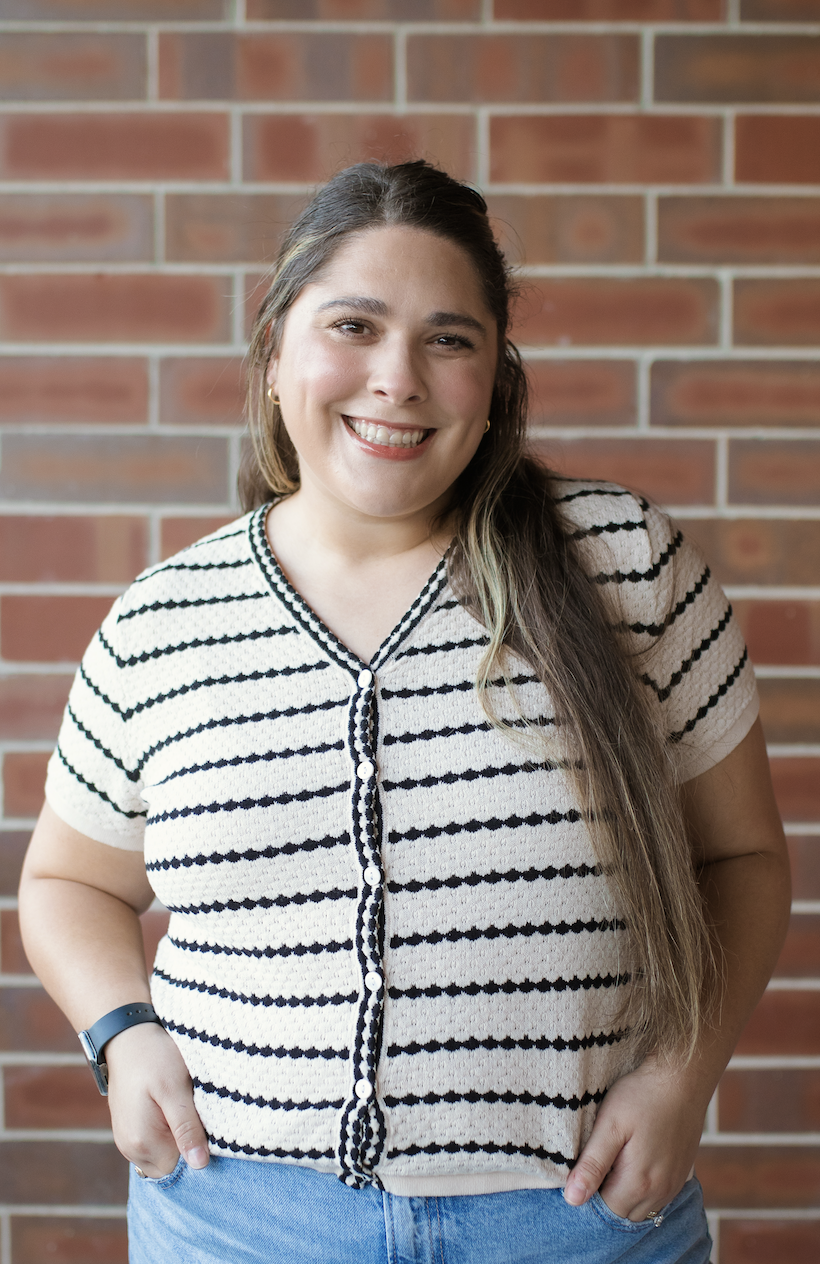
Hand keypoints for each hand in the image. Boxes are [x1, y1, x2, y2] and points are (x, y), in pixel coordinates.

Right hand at [104, 1021, 208, 1177]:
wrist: (125, 1036)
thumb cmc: (153, 1058)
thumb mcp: (175, 1089)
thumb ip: (186, 1128)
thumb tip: (199, 1165)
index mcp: (142, 1143)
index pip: (181, 1168)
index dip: (198, 1150)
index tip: (207, 1125)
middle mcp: (131, 1149)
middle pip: (171, 1165)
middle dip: (188, 1145)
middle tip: (196, 1112)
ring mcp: (127, 1141)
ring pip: (164, 1155)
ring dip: (178, 1137)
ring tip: (183, 1107)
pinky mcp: (129, 1130)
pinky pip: (154, 1144)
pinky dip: (167, 1131)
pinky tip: (172, 1107)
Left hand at [563, 1059, 707, 1220]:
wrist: (683, 1079)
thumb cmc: (642, 1096)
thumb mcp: (610, 1125)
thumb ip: (592, 1164)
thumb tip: (573, 1199)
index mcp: (639, 1184)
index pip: (605, 1211)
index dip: (588, 1195)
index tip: (581, 1171)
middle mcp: (660, 1193)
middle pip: (623, 1213)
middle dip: (606, 1197)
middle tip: (595, 1164)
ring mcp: (673, 1185)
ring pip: (641, 1209)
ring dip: (624, 1195)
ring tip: (613, 1162)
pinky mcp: (681, 1175)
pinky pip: (657, 1198)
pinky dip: (642, 1189)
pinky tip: (633, 1162)